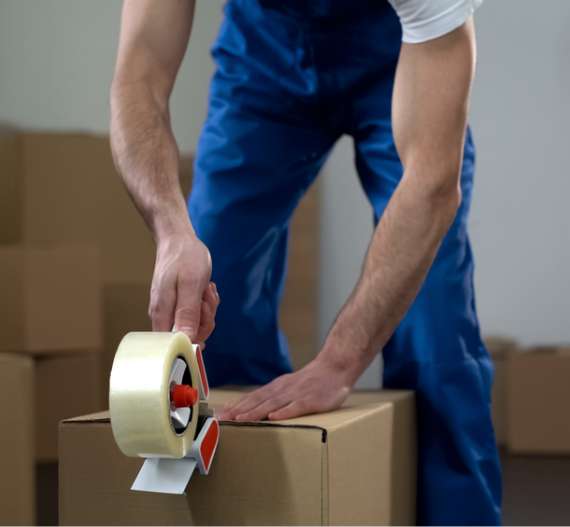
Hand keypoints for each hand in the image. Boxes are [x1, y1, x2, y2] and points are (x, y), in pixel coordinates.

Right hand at [149, 232, 219, 342]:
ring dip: (207, 309)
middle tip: (206, 297)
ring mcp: (170, 311)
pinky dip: (204, 303)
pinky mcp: (178, 306)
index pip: (177, 345)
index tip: (203, 315)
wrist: (178, 239)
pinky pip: (196, 314)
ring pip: (196, 325)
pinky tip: (205, 289)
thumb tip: (186, 341)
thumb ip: (188, 314)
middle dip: (205, 319)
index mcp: (162, 315)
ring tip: (205, 289)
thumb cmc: (184, 257)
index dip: (196, 337)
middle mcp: (163, 317)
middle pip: (190, 336)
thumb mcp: (191, 285)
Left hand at [218, 354, 354, 420]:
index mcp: (276, 387)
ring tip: (240, 419)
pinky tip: (273, 418)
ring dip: (255, 412)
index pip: (252, 397)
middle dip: (238, 410)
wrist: (334, 367)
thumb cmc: (311, 381)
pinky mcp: (311, 400)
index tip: (219, 415)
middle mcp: (282, 389)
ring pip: (272, 404)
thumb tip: (254, 408)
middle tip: (222, 420)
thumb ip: (274, 396)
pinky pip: (296, 406)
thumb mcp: (289, 386)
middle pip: (257, 401)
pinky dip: (284, 412)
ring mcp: (296, 394)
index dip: (235, 406)